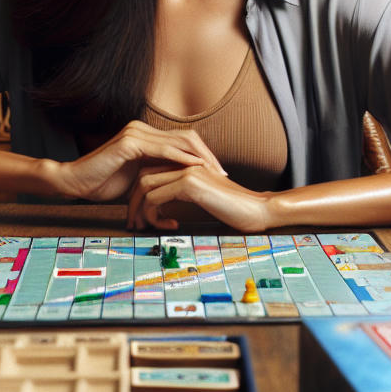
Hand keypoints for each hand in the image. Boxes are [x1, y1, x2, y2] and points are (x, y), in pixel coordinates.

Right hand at [60, 120, 225, 201]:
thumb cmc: (103, 182)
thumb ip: (157, 172)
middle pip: (187, 136)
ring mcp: (136, 133)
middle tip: (222, 172)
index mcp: (145, 135)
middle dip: (207, 154)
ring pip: (179, 141)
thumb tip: (179, 182)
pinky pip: (163, 149)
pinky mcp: (130, 143)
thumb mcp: (137, 177)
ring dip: (200, 157)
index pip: (183, 139)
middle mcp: (142, 128)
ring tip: (213, 172)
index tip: (217, 171)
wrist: (75, 182)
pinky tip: (194, 168)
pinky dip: (181, 158)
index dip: (203, 153)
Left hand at [127, 164, 272, 231]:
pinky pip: (155, 198)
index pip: (151, 172)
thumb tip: (162, 208)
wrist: (258, 210)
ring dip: (139, 209)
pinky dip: (153, 215)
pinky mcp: (189, 184)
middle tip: (133, 223)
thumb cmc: (235, 209)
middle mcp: (184, 164)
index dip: (139, 195)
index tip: (138, 216)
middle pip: (142, 177)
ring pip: (144, 186)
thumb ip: (184, 195)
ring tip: (143, 227)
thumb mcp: (204, 198)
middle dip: (132, 202)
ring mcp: (186, 171)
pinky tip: (169, 225)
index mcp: (187, 165)